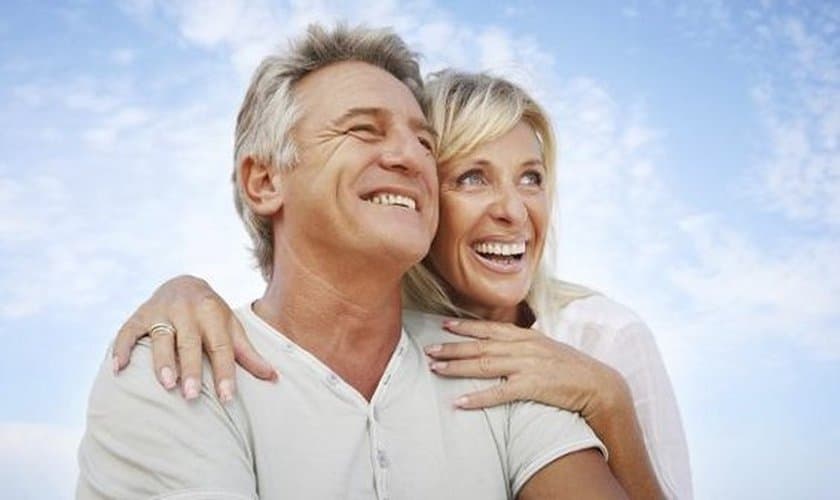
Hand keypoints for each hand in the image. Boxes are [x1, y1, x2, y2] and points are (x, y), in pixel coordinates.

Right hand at [112, 275, 277, 401]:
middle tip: (192, 396)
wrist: (183, 283)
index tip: (227, 399)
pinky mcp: (138, 315)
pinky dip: (121, 349)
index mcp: (213, 313)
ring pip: (161, 337)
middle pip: (190, 342)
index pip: (221, 346)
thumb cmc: (212, 316)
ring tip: (166, 384)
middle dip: (191, 368)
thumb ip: (248, 354)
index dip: (224, 373)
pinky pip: (127, 332)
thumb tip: (274, 378)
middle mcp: (187, 310)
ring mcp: (160, 311)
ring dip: (162, 360)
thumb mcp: (231, 328)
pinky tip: (118, 369)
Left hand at [425, 319, 628, 417]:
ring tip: (435, 369)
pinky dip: (478, 397)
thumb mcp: (547, 348)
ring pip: (484, 364)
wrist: (599, 385)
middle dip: (452, 347)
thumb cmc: (572, 369)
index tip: (444, 325)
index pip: (490, 329)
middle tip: (429, 349)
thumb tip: (507, 343)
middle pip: (480, 346)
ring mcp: (528, 365)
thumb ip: (526, 344)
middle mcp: (524, 347)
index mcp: (527, 336)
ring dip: (458, 367)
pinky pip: (499, 393)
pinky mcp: (532, 386)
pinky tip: (460, 401)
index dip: (466, 327)